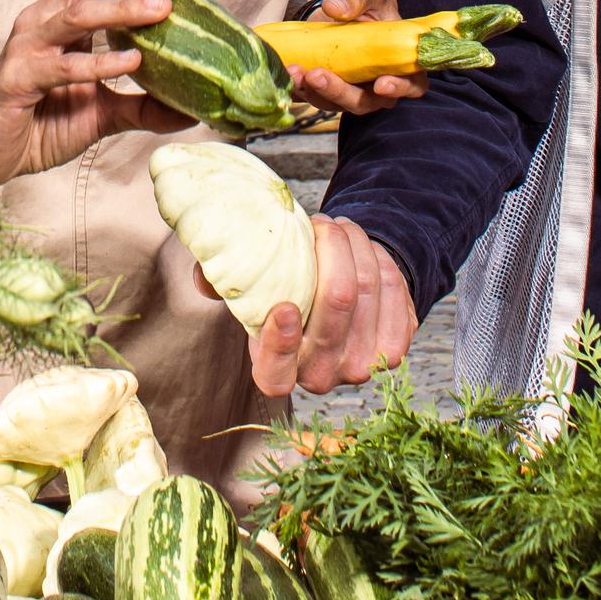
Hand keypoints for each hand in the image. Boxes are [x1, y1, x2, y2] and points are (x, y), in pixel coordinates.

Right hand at [0, 0, 202, 186]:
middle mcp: (46, 19)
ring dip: (125, 7)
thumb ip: (144, 105)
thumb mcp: (104, 113)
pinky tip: (132, 63)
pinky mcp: (18, 77)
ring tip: (164, 9)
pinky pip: (62, 63)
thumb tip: (192, 110)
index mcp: (67, 16)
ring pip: (79, 11)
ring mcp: (29, 45)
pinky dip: (100, 61)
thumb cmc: (40, 125)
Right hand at [246, 212, 419, 395]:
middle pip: (338, 302)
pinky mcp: (395, 346)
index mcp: (277, 374)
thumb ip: (228, 289)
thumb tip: (205, 278)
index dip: (280, 343)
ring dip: (354, 242)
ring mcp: (364, 365)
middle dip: (331, 246)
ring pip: (367, 285)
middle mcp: (322, 377)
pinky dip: (378, 256)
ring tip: (339, 227)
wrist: (337, 314)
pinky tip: (364, 248)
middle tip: (321, 223)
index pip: (276, 373)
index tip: (284, 306)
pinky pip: (393, 286)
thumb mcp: (254, 303)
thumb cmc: (285, 303)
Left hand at [285, 0, 427, 116]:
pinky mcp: (326, 93)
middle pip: (366, 102)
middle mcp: (377, 87)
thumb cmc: (366, 6)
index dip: (400, 88)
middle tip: (317, 75)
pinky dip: (299, 87)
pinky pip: (313, 97)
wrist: (336, 14)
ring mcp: (350, 93)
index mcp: (400, 64)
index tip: (381, 84)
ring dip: (314, 91)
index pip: (412, 85)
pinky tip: (286, 71)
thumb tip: (335, 9)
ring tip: (295, 70)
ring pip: (335, 104)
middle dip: (340, 92)